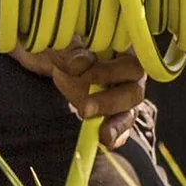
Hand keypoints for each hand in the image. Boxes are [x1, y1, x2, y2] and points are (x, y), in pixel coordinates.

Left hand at [14, 42, 146, 143]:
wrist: (52, 55)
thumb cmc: (63, 43)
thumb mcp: (62, 43)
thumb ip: (71, 52)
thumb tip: (80, 65)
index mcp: (124, 46)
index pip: (132, 60)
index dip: (113, 71)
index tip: (85, 74)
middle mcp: (130, 71)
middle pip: (134, 89)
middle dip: (110, 101)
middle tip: (84, 109)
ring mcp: (123, 94)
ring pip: (131, 111)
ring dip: (116, 124)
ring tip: (101, 135)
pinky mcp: (114, 113)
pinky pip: (122, 127)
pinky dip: (115, 136)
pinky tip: (104, 142)